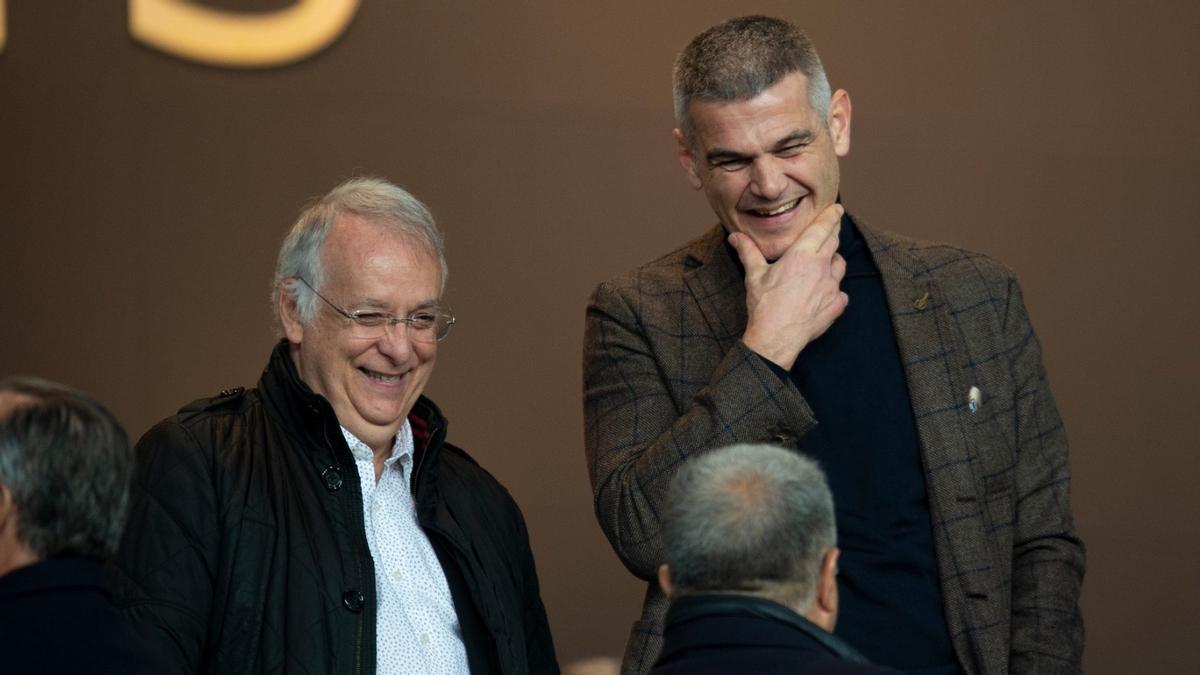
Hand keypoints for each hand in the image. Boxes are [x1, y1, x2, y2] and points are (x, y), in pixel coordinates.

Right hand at [729, 203, 848, 369]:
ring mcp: (832, 287)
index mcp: (802, 255)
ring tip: (825, 261)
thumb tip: (735, 236)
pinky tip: (825, 293)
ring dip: (834, 260)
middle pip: (834, 242)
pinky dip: (835, 289)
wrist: (776, 337)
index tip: (837, 209)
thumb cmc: (764, 306)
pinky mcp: (836, 305)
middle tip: (833, 227)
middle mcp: (821, 268)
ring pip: (840, 265)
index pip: (822, 228)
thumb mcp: (754, 275)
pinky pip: (841, 292)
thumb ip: (747, 251)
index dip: (831, 216)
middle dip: (834, 232)